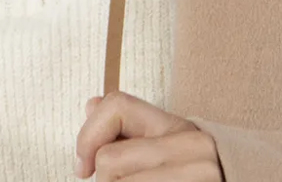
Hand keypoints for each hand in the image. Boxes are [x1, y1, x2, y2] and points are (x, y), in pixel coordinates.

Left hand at [75, 90, 223, 180]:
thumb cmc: (196, 176)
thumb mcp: (169, 146)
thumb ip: (131, 128)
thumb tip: (90, 106)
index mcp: (180, 128)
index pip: (117, 106)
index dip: (88, 134)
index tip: (83, 166)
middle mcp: (193, 150)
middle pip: (110, 160)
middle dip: (105, 180)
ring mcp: (198, 177)